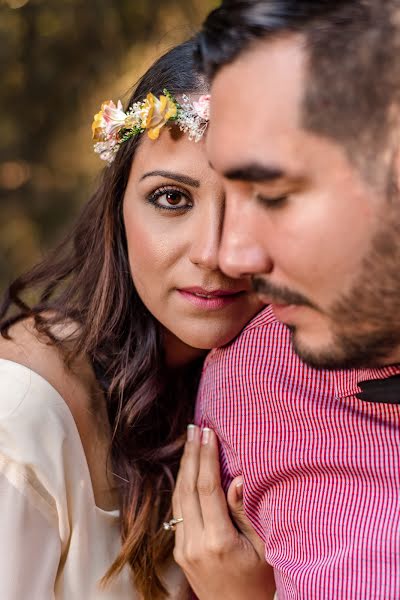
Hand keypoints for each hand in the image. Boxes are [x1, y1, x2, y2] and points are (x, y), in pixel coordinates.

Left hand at [172, 425, 274, 599]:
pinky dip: (182, 486)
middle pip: (188, 488)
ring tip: (190, 441)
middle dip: (191, 454)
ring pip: (178, 498)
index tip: (208, 433)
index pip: (207, 489)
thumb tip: (239, 478)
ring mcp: (183, 548)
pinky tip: (188, 470)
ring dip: (184, 467)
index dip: (207, 457)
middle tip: (195, 427)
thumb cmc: (259, 584)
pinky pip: (177, 511)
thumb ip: (246, 513)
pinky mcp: (179, 551)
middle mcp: (194, 543)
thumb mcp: (263, 549)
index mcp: (218, 541)